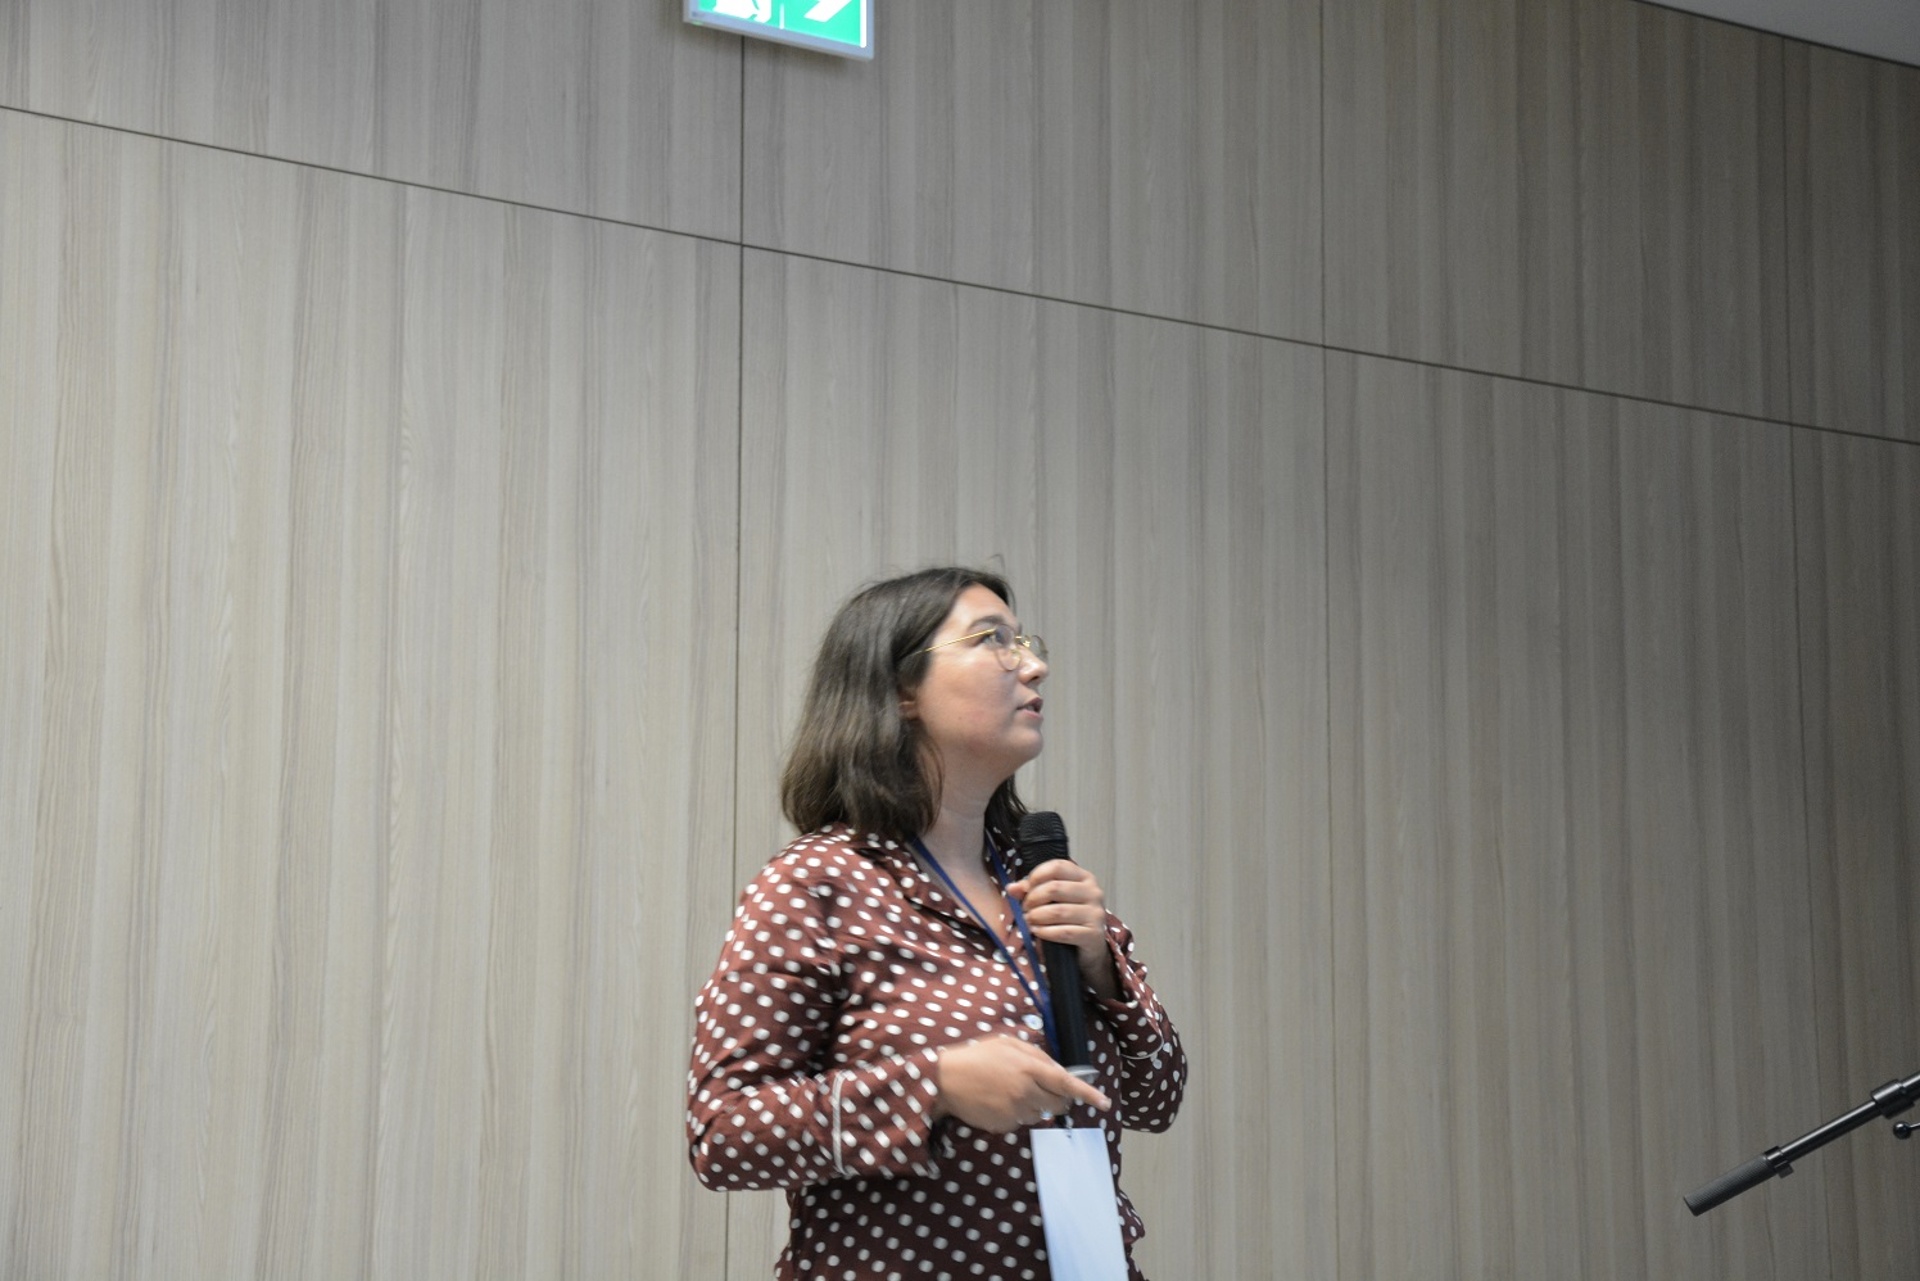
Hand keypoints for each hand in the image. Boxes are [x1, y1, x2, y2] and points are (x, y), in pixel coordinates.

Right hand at [932, 1035, 1110, 1130]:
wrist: (946, 1080)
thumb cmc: (977, 1057)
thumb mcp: (1008, 1044)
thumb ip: (1037, 1055)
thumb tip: (1058, 1070)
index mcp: (1029, 1068)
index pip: (1067, 1083)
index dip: (1088, 1094)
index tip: (1104, 1103)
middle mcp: (1026, 1092)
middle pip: (1058, 1104)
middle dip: (1058, 1099)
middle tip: (1042, 1088)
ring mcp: (1016, 1111)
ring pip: (1040, 1115)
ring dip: (1035, 1105)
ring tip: (1010, 1090)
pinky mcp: (1005, 1126)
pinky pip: (1022, 1122)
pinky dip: (1017, 1113)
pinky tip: (999, 1101)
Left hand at [1007, 859, 1120, 997]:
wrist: (1091, 947)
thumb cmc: (1071, 919)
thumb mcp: (1053, 900)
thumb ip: (1032, 890)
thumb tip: (1011, 888)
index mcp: (1084, 877)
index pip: (1058, 867)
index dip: (1037, 875)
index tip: (1027, 888)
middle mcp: (1093, 892)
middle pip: (1055, 888)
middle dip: (1033, 899)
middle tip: (1026, 909)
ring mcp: (1095, 913)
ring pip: (1058, 911)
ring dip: (1037, 917)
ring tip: (1030, 921)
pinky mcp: (1093, 934)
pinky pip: (1064, 932)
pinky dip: (1045, 932)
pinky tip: (1038, 932)